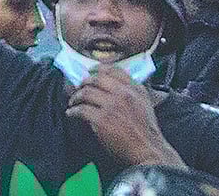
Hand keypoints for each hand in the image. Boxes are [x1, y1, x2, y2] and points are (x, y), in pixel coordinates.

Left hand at [65, 66, 182, 167]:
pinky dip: (73, 111)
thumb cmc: (146, 131)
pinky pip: (82, 110)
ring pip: (86, 93)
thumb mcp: (145, 103)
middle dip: (84, 82)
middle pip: (96, 79)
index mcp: (134, 88)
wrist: (148, 150)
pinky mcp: (102, 120)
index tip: (90, 71)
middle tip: (78, 88)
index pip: (113, 70)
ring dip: (76, 97)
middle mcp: (123, 94)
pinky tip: (71, 114)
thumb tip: (115, 84)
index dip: (98, 69)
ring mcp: (112, 106)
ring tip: (73, 102)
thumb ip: (132, 91)